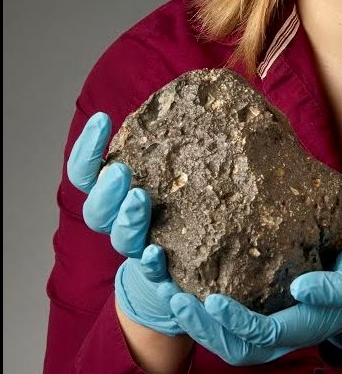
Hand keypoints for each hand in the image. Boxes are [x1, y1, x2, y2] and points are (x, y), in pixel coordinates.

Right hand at [67, 111, 183, 335]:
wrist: (189, 275)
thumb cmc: (189, 209)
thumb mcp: (189, 170)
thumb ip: (197, 140)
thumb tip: (223, 95)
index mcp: (121, 195)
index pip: (88, 172)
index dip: (88, 148)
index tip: (102, 118)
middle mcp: (123, 223)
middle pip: (96, 211)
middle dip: (105, 189)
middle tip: (121, 172)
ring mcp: (141, 252)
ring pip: (121, 240)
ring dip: (126, 222)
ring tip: (139, 201)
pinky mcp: (163, 278)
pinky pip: (152, 276)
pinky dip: (152, 266)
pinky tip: (158, 256)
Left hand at [164, 236, 341, 364]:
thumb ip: (337, 287)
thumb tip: (301, 289)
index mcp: (306, 325)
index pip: (262, 334)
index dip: (236, 321)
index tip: (212, 299)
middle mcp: (284, 332)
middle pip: (235, 346)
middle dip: (201, 327)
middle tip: (174, 297)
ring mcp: (274, 324)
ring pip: (227, 340)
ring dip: (196, 321)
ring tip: (171, 293)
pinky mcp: (266, 310)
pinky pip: (230, 320)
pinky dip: (204, 309)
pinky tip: (187, 284)